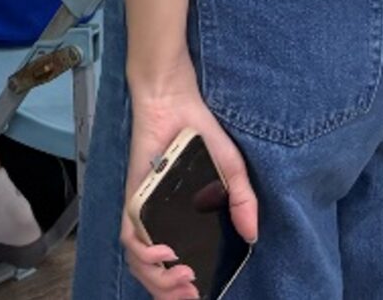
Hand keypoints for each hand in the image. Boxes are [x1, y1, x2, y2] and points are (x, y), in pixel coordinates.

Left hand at [122, 66, 255, 299]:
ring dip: (157, 280)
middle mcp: (155, 219)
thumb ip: (242, 202)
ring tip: (183, 281)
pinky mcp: (134, 196)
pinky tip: (165, 254)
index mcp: (175, 218)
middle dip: (168, 292)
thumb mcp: (232, 170)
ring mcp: (142, 209)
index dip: (176, 288)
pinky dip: (144, 252)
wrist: (174, 102)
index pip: (169, 265)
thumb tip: (252, 236)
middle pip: (150, 272)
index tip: (196, 294)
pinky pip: (129, 234)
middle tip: (190, 294)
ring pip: (137, 260)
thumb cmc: (199, 134)